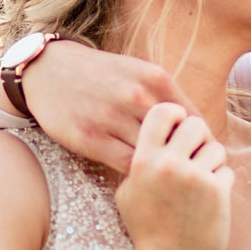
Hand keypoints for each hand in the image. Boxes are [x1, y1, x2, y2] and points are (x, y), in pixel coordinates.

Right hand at [11, 40, 188, 172]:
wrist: (49, 70)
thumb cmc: (101, 74)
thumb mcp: (138, 72)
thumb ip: (166, 96)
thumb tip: (198, 128)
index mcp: (154, 78)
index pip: (192, 118)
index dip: (200, 140)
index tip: (202, 156)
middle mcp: (135, 96)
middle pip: (176, 138)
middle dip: (185, 158)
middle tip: (191, 173)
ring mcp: (111, 118)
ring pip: (152, 154)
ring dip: (161, 168)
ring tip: (169, 179)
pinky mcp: (89, 138)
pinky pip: (126, 164)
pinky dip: (138, 173)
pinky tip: (141, 176)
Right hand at [115, 105, 231, 249]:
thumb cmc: (148, 230)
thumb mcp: (128, 193)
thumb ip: (138, 161)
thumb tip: (155, 131)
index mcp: (142, 161)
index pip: (161, 111)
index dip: (174, 115)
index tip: (178, 128)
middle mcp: (168, 164)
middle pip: (194, 123)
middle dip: (198, 139)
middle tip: (194, 158)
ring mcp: (194, 177)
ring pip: (215, 146)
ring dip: (212, 162)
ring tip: (200, 185)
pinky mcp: (218, 191)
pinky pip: (227, 169)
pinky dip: (222, 182)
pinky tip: (209, 201)